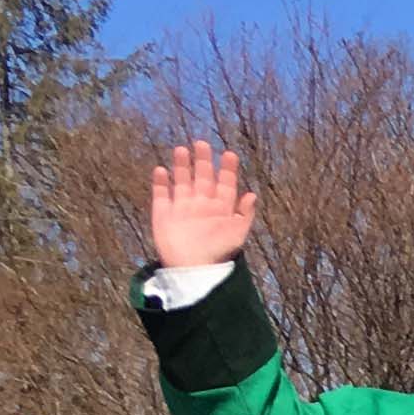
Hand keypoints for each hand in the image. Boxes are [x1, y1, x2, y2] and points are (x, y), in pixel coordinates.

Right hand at [149, 140, 258, 270]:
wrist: (193, 270)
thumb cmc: (218, 253)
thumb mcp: (237, 234)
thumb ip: (245, 215)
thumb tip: (253, 194)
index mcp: (221, 208)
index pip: (225, 184)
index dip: (228, 169)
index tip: (229, 154)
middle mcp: (202, 204)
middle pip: (203, 177)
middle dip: (203, 160)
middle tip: (202, 143)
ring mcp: (182, 207)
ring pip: (182, 181)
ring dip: (181, 166)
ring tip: (181, 149)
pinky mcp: (164, 214)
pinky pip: (161, 194)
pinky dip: (160, 182)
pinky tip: (161, 170)